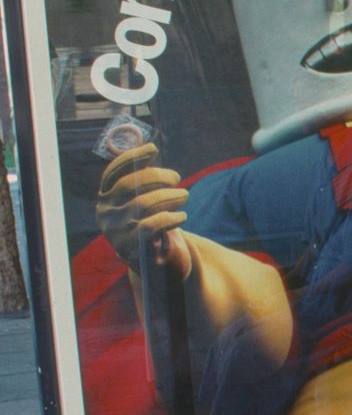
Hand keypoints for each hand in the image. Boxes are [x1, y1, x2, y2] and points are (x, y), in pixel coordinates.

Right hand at [96, 142, 190, 277]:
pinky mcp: (131, 248)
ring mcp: (116, 232)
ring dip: (170, 196)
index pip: (113, 172)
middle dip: (158, 176)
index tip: (153, 148)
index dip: (132, 157)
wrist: (154, 266)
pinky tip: (182, 216)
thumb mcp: (143, 201)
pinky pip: (152, 225)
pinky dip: (171, 217)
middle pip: (131, 184)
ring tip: (184, 195)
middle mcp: (105, 214)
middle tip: (177, 178)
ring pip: (145, 203)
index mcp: (105, 199)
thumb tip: (148, 148)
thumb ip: (142, 179)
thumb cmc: (151, 225)